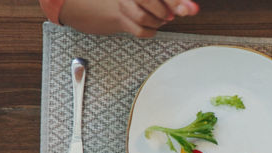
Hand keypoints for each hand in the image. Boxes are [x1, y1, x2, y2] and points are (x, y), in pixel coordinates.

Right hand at [59, 0, 198, 37]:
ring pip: (147, 17)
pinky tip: (147, 25)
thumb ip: (166, 1)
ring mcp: (121, 4)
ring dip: (157, 22)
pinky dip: (149, 31)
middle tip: (169, 15)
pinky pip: (140, 30)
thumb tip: (190, 8)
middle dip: (167, 11)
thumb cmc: (116, 0)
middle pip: (152, 1)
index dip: (176, 2)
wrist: (81, 3)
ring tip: (156, 19)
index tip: (190, 9)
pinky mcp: (116, 19)